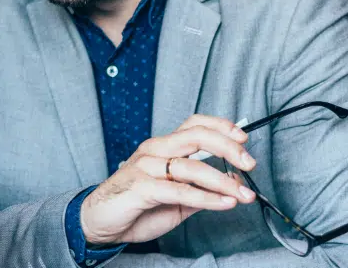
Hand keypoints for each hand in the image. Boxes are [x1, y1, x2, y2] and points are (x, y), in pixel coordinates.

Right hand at [79, 114, 257, 245]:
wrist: (98, 223)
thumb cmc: (137, 206)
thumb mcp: (178, 197)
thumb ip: (203, 188)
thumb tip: (235, 181)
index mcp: (164, 146)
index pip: (195, 124)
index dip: (221, 126)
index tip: (243, 137)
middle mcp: (155, 150)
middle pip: (196, 136)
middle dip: (228, 147)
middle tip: (249, 162)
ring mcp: (146, 167)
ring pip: (191, 166)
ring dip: (223, 181)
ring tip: (243, 194)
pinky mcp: (140, 188)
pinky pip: (179, 191)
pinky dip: (206, 198)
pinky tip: (224, 202)